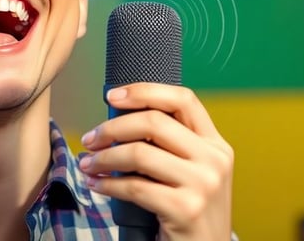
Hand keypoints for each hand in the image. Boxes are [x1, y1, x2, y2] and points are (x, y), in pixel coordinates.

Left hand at [79, 82, 233, 240]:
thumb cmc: (189, 212)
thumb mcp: (193, 173)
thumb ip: (171, 146)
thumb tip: (120, 120)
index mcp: (216, 144)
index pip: (183, 99)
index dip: (144, 91)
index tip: (112, 96)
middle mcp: (214, 160)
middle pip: (154, 121)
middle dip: (112, 127)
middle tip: (90, 139)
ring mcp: (203, 184)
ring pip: (139, 153)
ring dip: (104, 158)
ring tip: (87, 164)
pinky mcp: (186, 209)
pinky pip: (134, 187)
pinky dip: (107, 185)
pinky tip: (96, 185)